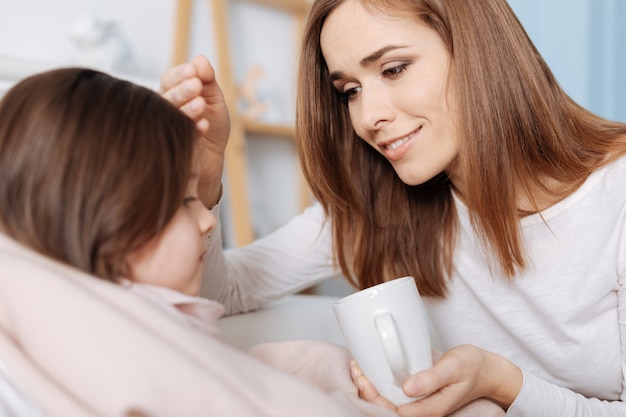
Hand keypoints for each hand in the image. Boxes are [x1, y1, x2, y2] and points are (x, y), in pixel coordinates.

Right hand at [160, 55, 229, 206]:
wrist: (213, 156)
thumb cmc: (211, 124)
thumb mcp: (214, 99)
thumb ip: (208, 79)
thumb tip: (200, 59)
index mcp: (172, 92)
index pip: (169, 79)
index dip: (180, 74)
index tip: (193, 71)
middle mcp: (164, 108)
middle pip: (167, 96)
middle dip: (182, 90)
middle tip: (196, 86)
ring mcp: (165, 126)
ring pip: (169, 114)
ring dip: (186, 108)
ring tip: (201, 104)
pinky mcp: (172, 146)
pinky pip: (181, 135)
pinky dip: (194, 129)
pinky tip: (204, 125)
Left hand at [354, 345, 521, 416]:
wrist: (486, 370)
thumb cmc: (472, 367)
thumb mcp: (454, 367)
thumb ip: (432, 378)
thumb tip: (409, 387)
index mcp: (431, 409)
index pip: (394, 411)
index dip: (375, 397)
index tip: (364, 376)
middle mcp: (423, 409)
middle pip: (387, 408)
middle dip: (367, 391)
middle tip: (355, 367)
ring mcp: (420, 403)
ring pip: (388, 402)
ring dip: (371, 387)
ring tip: (357, 367)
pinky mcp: (418, 395)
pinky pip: (394, 394)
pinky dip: (380, 383)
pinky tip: (371, 370)